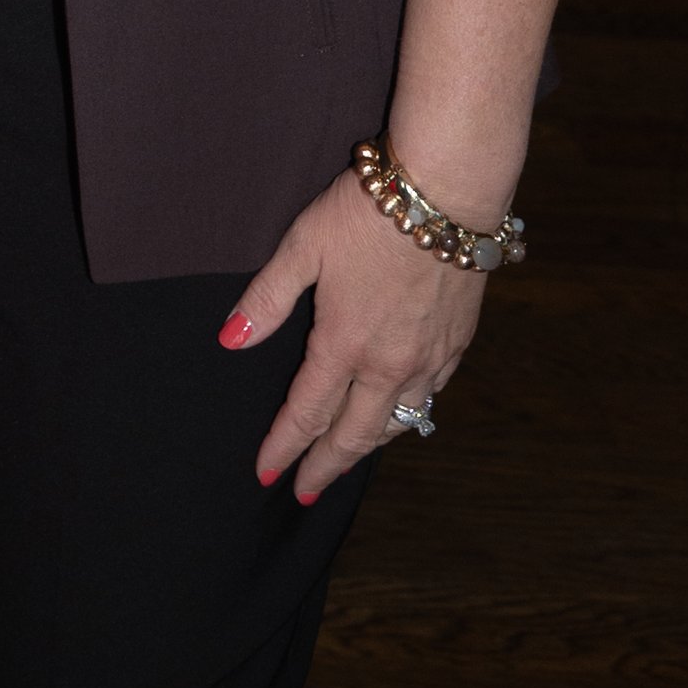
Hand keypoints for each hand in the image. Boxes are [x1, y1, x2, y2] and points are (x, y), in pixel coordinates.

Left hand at [221, 170, 486, 502]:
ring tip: (344, 460)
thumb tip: (230, 341)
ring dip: (366, 446)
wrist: (446, 196)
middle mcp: (388, 365)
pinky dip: (408, 417)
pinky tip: (399, 416)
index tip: (265, 474)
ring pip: (396, 423)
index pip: (306, 412)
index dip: (284, 446)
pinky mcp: (457, 344)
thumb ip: (267, 299)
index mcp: (343, 344)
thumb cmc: (367, 215)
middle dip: (325, 466)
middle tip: (304, 491)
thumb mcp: (303, 246)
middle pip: (353, 434)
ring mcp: (428, 359)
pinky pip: (429, 398)